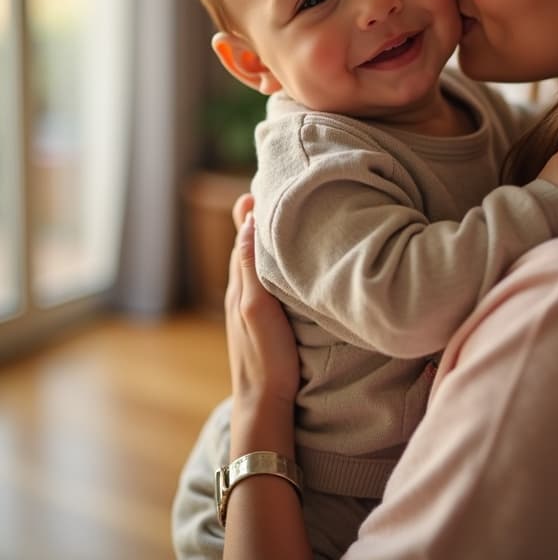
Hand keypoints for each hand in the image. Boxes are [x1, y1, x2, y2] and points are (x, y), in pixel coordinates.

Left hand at [225, 196, 299, 406]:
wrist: (264, 406)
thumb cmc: (265, 358)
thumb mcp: (257, 307)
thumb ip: (251, 266)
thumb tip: (250, 220)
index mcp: (238, 285)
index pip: (244, 236)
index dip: (252, 211)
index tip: (262, 184)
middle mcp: (241, 292)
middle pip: (248, 246)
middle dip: (258, 220)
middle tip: (272, 190)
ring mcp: (251, 308)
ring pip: (256, 264)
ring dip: (266, 241)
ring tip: (282, 217)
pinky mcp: (263, 321)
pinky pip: (265, 282)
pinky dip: (272, 264)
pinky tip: (286, 265)